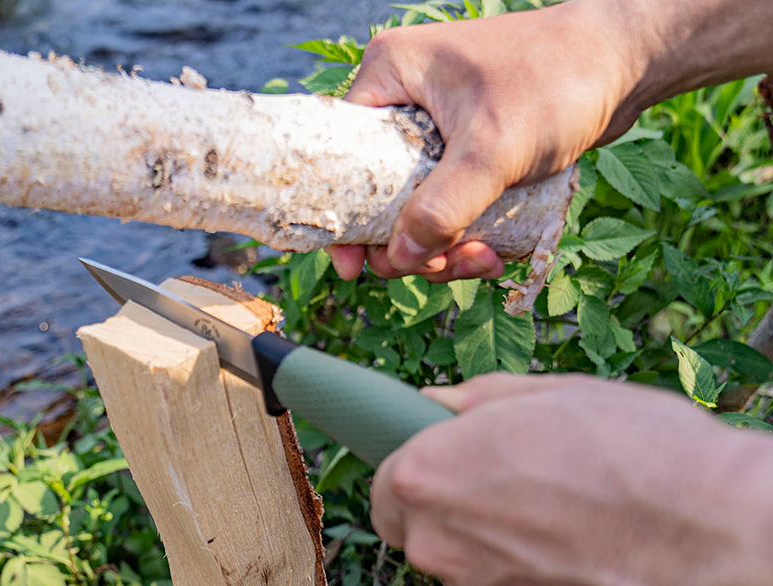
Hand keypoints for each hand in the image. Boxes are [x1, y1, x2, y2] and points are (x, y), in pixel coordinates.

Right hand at [328, 1, 642, 281]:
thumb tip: (397, 258)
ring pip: (416, 206)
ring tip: (482, 260)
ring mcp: (436, 125)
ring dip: (442, 247)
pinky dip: (465, 234)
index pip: (341, 154)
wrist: (624, 61)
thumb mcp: (492, 150)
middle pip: (378, 192)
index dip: (342, 215)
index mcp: (391, 76)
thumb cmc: (556, 82)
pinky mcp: (467, 146)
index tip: (351, 266)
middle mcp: (406, 98)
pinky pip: (450, 203)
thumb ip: (442, 208)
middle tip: (439, 267)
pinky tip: (493, 252)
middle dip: (408, 242)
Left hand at [371, 373, 772, 584]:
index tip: (438, 456)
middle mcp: (441, 540)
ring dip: (478, 531)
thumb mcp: (549, 394)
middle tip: (492, 475)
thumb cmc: (636, 448)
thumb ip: (476, 401)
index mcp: (431, 473)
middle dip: (437, 501)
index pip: (385, 481)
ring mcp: (478, 585)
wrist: (718, 528)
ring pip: (454, 556)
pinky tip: (562, 534)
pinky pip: (493, 579)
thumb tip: (436, 404)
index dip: (410, 466)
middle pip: (412, 525)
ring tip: (544, 502)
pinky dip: (513, 560)